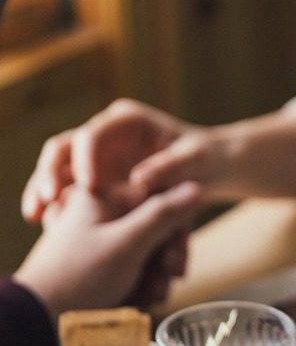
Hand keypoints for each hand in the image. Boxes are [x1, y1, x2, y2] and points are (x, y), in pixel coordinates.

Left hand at [14, 181, 201, 323]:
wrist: (40, 316)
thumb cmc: (80, 276)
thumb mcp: (128, 242)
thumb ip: (163, 214)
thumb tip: (194, 186)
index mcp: (103, 197)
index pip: (158, 200)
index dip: (174, 231)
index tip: (175, 259)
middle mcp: (102, 214)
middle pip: (155, 229)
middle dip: (164, 261)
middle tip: (167, 282)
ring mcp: (100, 239)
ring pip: (147, 252)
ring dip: (156, 277)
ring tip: (150, 297)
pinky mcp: (100, 262)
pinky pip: (133, 268)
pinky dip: (141, 284)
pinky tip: (140, 300)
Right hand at [22, 99, 220, 222]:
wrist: (210, 167)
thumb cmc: (206, 158)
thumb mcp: (196, 160)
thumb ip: (170, 167)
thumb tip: (140, 180)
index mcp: (128, 121)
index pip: (94, 133)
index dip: (86, 158)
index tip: (88, 186)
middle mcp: (107, 133)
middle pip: (65, 147)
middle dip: (51, 171)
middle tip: (47, 199)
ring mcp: (98, 154)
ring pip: (60, 168)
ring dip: (44, 189)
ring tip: (35, 215)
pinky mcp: (98, 175)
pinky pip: (69, 188)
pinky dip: (57, 203)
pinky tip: (48, 224)